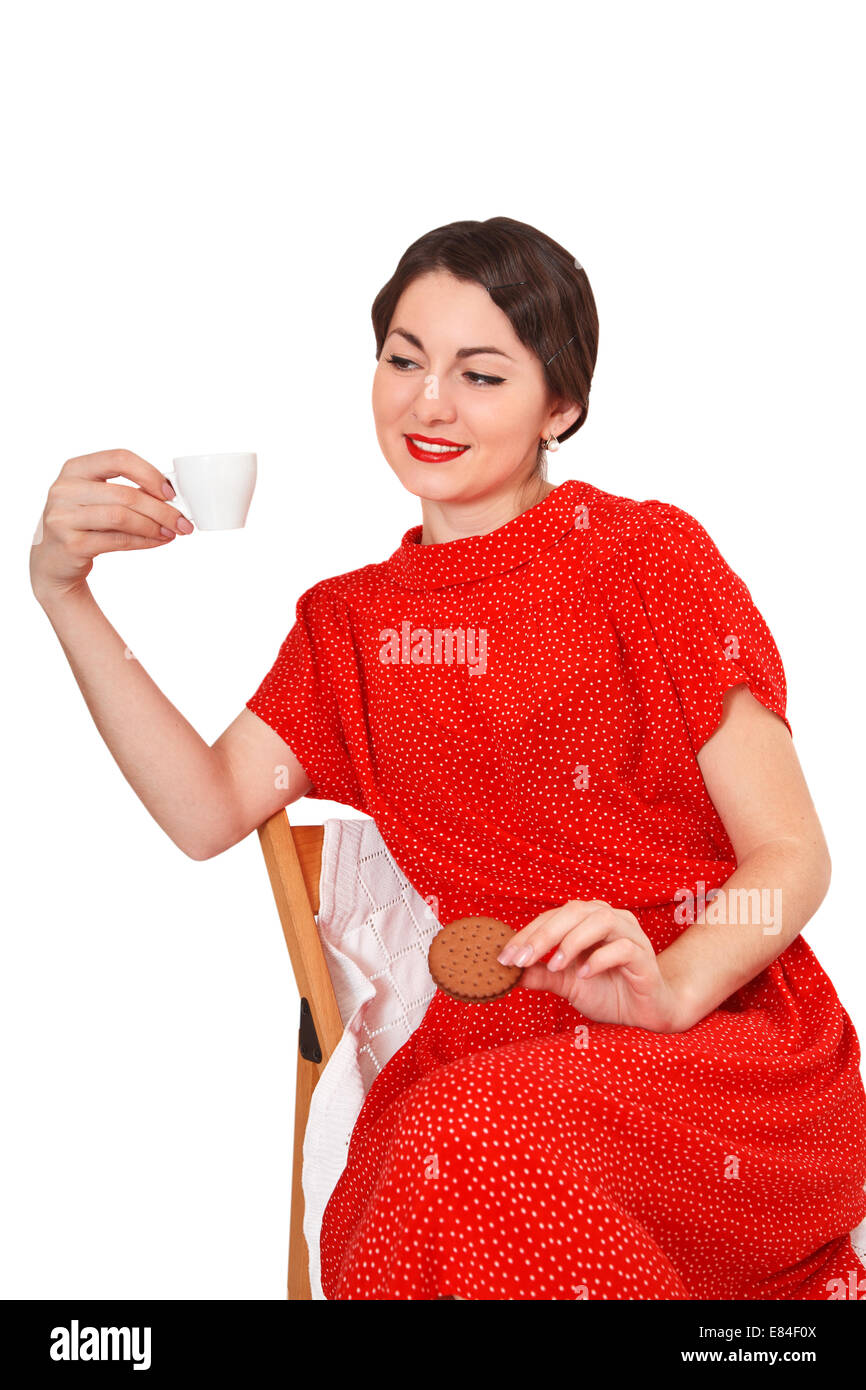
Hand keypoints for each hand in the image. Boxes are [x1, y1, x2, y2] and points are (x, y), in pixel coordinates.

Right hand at [30, 448, 193, 604]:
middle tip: (183, 522)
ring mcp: (64, 517)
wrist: (53, 561)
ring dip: (154, 526)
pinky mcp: (70, 544)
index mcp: (75, 468)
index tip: (171, 493)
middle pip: (125, 494)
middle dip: (162, 510)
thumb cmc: (84, 524)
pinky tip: (157, 541)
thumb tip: (172, 498)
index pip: (119, 458)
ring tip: (171, 533)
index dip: (149, 474)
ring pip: (122, 517)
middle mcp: (65, 489)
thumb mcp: (98, 499)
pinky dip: (143, 541)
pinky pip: (117, 540)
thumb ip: (127, 492)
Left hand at [497, 899, 686, 1031]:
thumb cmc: (609, 992)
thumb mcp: (568, 984)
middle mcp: (610, 920)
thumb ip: (543, 974)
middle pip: (574, 912)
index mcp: (588, 921)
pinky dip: (600, 959)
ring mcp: (630, 935)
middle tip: (522, 958)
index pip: (553, 917)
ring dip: (572, 941)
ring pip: (600, 921)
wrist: (647, 1013)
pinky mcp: (645, 956)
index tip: (505, 957)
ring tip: (555, 965)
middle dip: (544, 935)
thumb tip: (510, 972)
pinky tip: (584, 975)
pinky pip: (623, 948)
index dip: (528, 934)